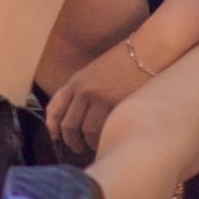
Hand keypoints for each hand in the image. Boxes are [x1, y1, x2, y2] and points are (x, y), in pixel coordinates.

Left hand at [44, 41, 146, 159]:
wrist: (147, 50)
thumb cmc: (125, 61)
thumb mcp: (96, 72)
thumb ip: (85, 91)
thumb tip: (79, 116)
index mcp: (76, 81)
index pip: (55, 107)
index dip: (51, 126)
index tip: (55, 136)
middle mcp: (84, 89)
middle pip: (68, 124)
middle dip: (71, 140)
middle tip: (77, 147)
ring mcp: (99, 97)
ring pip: (86, 130)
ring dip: (89, 142)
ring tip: (95, 146)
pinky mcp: (115, 104)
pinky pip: (104, 129)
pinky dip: (103, 138)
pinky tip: (108, 139)